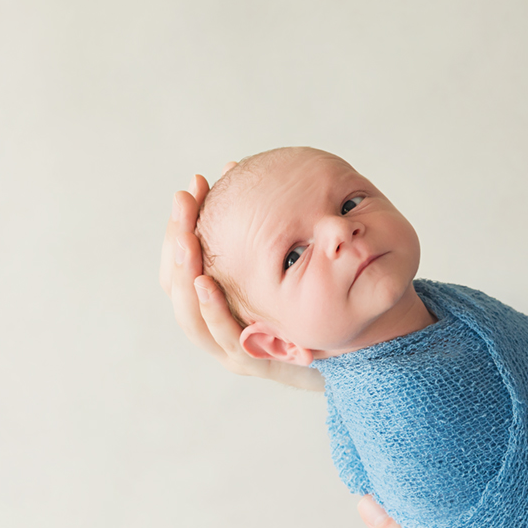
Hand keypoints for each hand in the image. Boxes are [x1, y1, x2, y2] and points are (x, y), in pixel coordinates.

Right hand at [159, 171, 325, 390]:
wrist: (352, 346)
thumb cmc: (316, 297)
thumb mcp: (289, 257)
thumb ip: (266, 222)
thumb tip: (239, 166)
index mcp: (219, 299)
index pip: (181, 262)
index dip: (178, 226)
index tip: (189, 189)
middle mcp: (216, 324)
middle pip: (177, 285)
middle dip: (176, 240)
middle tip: (184, 201)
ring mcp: (232, 346)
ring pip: (191, 314)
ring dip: (183, 272)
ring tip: (187, 238)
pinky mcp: (253, 362)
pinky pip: (224, 335)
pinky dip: (211, 309)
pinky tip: (206, 282)